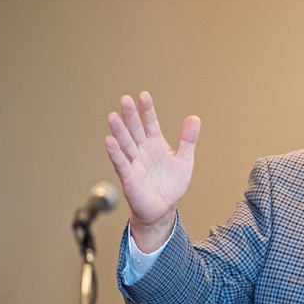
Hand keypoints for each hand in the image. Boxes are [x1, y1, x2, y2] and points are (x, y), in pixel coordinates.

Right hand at [105, 91, 199, 251]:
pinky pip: (122, 164)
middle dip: (131, 115)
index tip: (143, 95)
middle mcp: (143, 151)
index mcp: (156, 144)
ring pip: (126, 144)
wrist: (164, 208)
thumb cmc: (171, 184)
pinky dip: (115, 154)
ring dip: (119, 131)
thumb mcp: (184, 159)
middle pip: (135, 130)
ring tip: (113, 116)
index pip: (151, 123)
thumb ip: (188, 139)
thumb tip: (194, 117)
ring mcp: (134, 163)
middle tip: (125, 99)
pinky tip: (109, 141)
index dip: (147, 110)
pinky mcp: (129, 178)